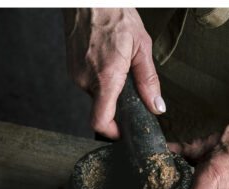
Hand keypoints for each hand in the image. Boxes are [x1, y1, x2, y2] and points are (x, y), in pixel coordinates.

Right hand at [63, 8, 164, 138]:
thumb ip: (148, 81)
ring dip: (110, 89)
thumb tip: (156, 107)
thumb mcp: (141, 48)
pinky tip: (110, 61)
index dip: (113, 133)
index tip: (125, 134)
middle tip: (133, 90)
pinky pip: (89, 82)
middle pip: (103, 108)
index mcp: (105, 78)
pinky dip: (101, 79)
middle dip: (119, 104)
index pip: (100, 121)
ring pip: (97, 94)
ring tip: (121, 67)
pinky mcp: (71, 66)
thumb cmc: (115, 15)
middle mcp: (86, 79)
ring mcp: (76, 73)